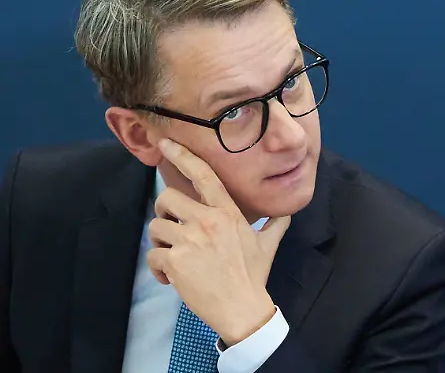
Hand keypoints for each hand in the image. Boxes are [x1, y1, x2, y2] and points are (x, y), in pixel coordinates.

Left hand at [147, 138, 291, 345]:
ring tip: (175, 258)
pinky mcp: (174, 261)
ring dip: (160, 243)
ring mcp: (189, 240)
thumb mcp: (268, 245)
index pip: (203, 176)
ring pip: (156, 227)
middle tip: (173, 229)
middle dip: (164, 213)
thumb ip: (275, 224)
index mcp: (227, 213)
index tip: (165, 143)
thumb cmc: (253, 276)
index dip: (182, 156)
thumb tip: (286, 212)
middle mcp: (207, 221)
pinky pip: (152, 255)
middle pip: (166, 199)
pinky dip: (157, 268)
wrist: (242, 308)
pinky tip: (170, 279)